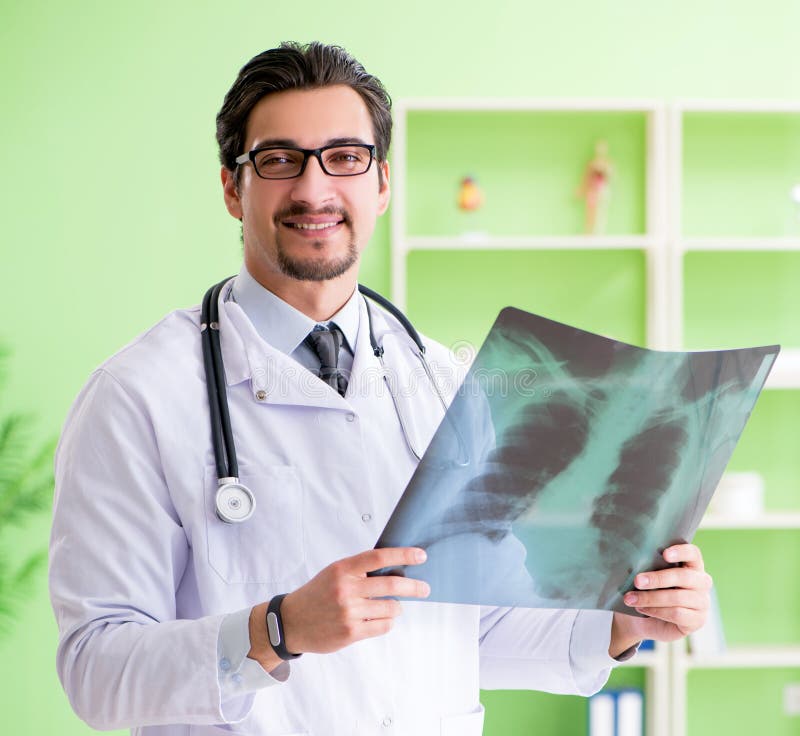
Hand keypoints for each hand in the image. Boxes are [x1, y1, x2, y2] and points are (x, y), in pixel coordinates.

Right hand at [248, 547, 429, 670]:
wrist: (292, 622)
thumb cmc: (318, 593)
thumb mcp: (335, 573)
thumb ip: (360, 570)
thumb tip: (396, 568)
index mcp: (343, 569)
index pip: (378, 557)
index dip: (403, 555)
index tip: (421, 556)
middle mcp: (346, 589)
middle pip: (391, 585)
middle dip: (414, 587)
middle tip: (425, 588)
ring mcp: (348, 612)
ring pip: (390, 608)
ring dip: (396, 607)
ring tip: (390, 606)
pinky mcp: (350, 633)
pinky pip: (383, 626)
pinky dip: (386, 622)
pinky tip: (378, 619)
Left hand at [609, 543, 712, 656]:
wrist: (641, 622)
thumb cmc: (645, 592)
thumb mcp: (645, 577)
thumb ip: (647, 566)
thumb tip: (634, 559)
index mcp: (691, 565)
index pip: (693, 553)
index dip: (681, 552)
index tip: (664, 554)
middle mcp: (701, 582)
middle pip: (684, 576)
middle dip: (657, 578)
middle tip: (637, 581)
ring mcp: (702, 602)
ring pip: (677, 598)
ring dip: (651, 598)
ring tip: (630, 598)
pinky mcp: (697, 620)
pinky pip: (677, 614)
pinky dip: (656, 611)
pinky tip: (641, 609)